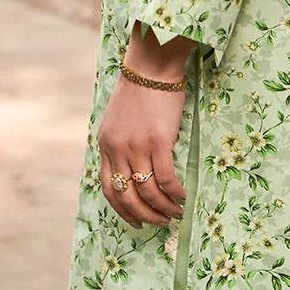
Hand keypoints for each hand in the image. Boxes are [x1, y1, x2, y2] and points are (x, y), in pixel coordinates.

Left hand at [97, 24, 192, 227]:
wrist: (150, 67)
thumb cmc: (138, 90)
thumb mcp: (116, 119)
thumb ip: (118, 144)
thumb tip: (130, 167)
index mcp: (105, 145)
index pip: (109, 189)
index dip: (122, 210)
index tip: (135, 221)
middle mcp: (118, 150)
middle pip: (127, 195)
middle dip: (144, 215)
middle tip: (159, 222)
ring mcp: (137, 147)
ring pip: (148, 191)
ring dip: (163, 208)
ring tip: (175, 213)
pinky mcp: (158, 141)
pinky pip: (166, 178)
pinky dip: (175, 193)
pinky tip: (183, 197)